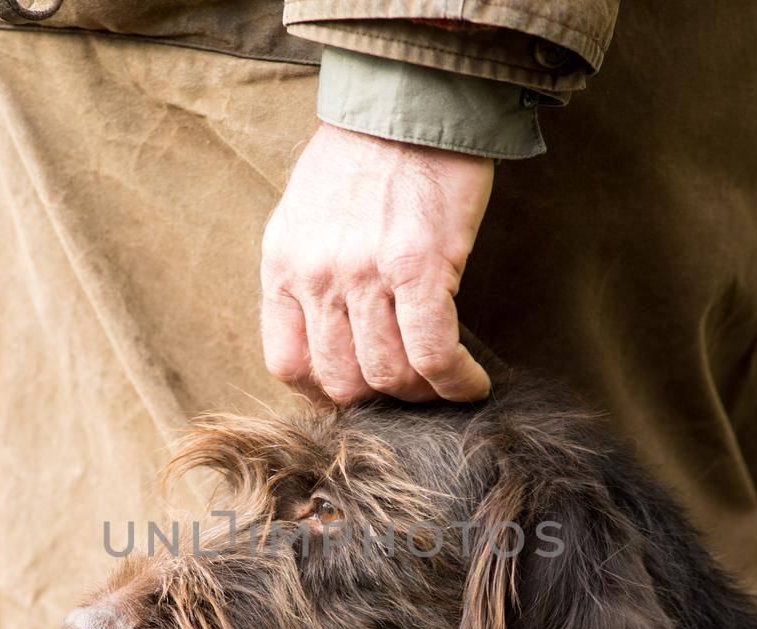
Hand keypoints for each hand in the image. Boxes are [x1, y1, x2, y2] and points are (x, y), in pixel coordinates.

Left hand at [260, 123, 494, 403]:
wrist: (410, 101)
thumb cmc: (366, 156)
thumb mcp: (309, 216)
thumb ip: (311, 275)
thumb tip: (334, 337)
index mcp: (283, 266)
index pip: (288, 364)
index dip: (325, 395)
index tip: (358, 393)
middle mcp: (315, 276)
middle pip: (342, 382)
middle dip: (382, 400)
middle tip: (413, 390)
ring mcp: (363, 275)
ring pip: (389, 376)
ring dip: (424, 395)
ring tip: (447, 384)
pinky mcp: (418, 267)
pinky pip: (433, 354)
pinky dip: (456, 383)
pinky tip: (473, 384)